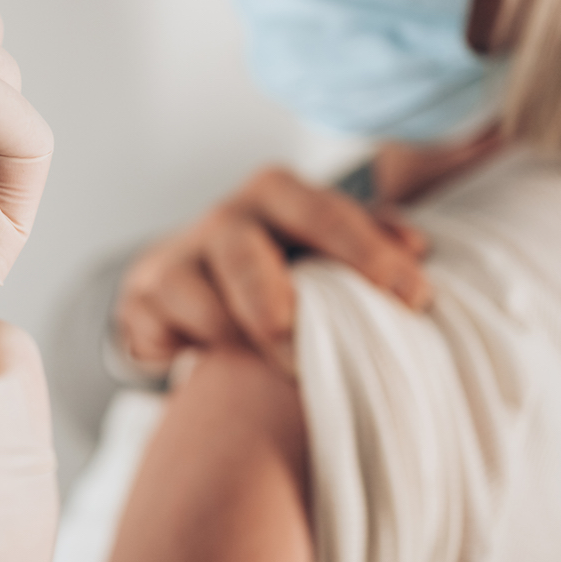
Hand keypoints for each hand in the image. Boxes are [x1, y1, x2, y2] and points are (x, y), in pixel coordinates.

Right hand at [115, 165, 430, 373]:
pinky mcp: (142, 296)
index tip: (414, 295)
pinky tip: (208, 366)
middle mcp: (226, 218)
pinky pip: (160, 322)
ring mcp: (177, 256)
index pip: (323, 210)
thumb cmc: (281, 271)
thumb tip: (418, 246)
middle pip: (244, 243)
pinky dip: (187, 344)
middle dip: (274, 292)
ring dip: (233, 329)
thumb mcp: (324, 252)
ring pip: (192, 285)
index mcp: (278, 195)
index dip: (367, 251)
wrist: (191, 294)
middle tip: (300, 334)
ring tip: (280, 366)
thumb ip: (373, 241)